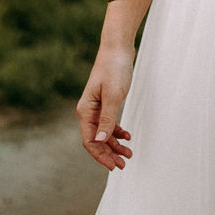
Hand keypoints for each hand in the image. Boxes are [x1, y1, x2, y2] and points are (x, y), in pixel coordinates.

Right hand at [77, 44, 136, 169]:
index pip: (90, 141)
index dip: (101, 156)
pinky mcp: (106, 102)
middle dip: (109, 154)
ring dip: (115, 145)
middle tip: (124, 164)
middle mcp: (88, 111)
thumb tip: (101, 141)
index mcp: (86, 111)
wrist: (118, 48)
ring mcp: (97, 107)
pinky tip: (127, 136)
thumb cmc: (114, 69)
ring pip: (104, 133)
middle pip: (96, 140)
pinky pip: (109, 123)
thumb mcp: (113, 95)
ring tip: (129, 154)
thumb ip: (107, 119)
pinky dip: (117, 132)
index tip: (114, 166)